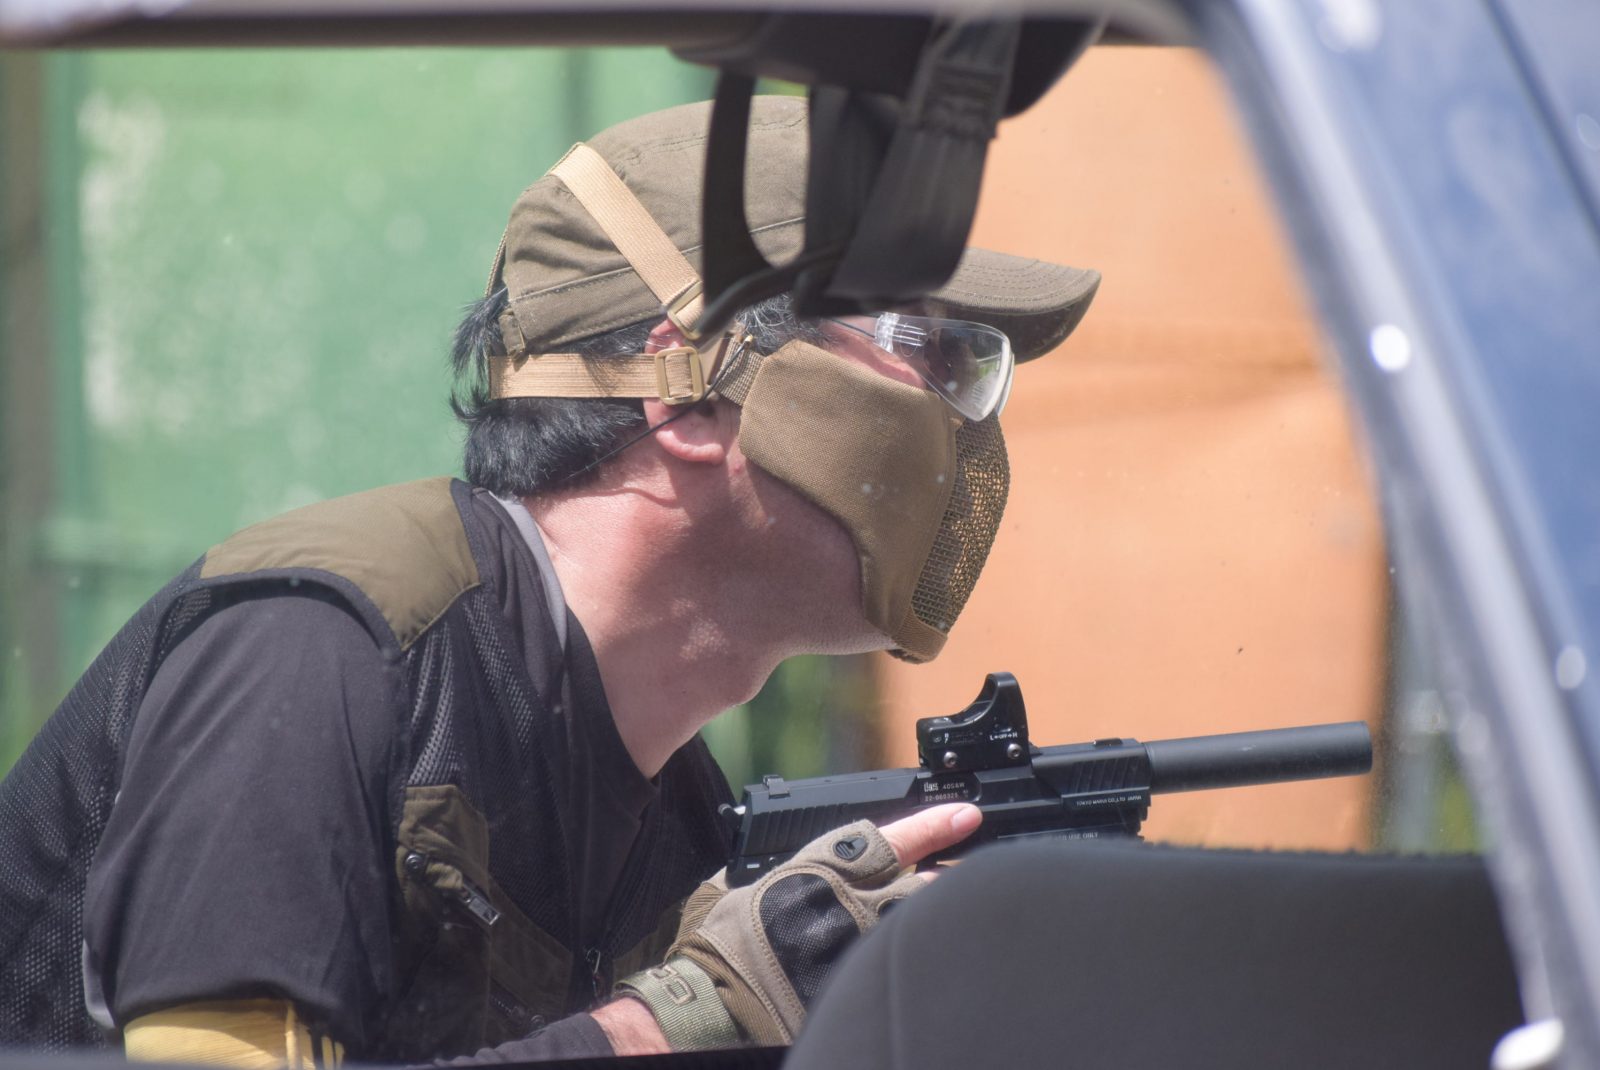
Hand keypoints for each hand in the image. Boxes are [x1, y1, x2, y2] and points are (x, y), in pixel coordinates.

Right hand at [615, 803, 980, 1048]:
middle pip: (921, 885)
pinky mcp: (864, 984)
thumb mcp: (759, 884)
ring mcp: (864, 947)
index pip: (892, 839)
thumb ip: (802, 870)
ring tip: (935, 919)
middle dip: (942, 879)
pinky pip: (899, 967)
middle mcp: (853, 904)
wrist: (714, 1003)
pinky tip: (910, 963)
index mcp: (824, 869)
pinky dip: (906, 960)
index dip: (933, 827)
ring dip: (925, 920)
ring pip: (915, 926)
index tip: (965, 817)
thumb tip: (830, 862)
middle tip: (957, 875)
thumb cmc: (725, 941)